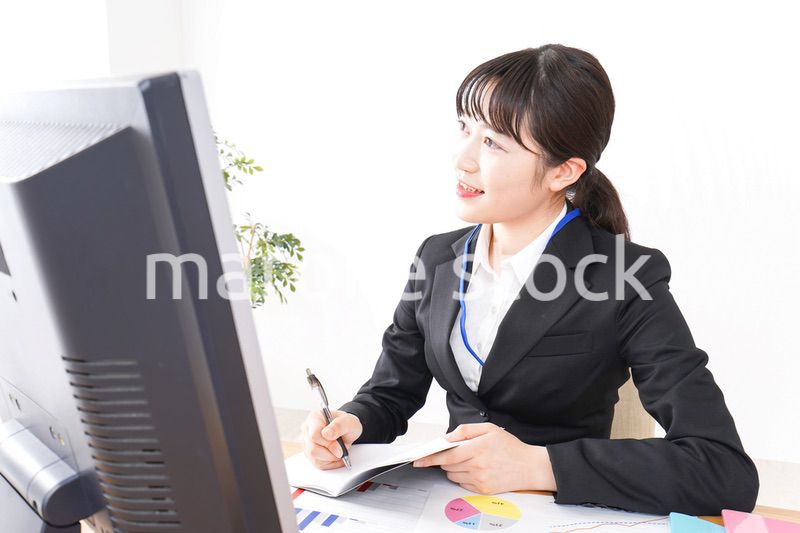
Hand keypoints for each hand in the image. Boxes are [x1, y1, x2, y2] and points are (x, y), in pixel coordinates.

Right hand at [301, 409, 362, 469]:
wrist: (346, 430)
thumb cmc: (346, 424)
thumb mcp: (349, 422)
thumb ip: (339, 426)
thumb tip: (327, 434)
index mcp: (315, 418)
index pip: (314, 435)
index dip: (328, 444)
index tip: (340, 448)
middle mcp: (307, 429)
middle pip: (313, 449)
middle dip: (330, 453)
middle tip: (342, 450)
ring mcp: (305, 442)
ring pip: (314, 458)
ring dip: (331, 458)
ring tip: (339, 450)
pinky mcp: (308, 453)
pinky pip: (317, 463)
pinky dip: (329, 462)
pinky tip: (335, 455)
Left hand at [412, 423, 556, 493]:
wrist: (529, 467)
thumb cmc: (510, 446)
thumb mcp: (489, 429)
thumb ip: (466, 430)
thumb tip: (448, 437)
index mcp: (477, 448)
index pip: (446, 455)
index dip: (430, 457)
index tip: (419, 460)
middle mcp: (477, 465)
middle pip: (447, 465)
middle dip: (445, 459)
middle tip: (455, 453)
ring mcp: (479, 479)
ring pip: (453, 475)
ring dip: (454, 467)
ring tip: (469, 460)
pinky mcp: (482, 489)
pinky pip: (462, 483)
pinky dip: (462, 476)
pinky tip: (475, 469)